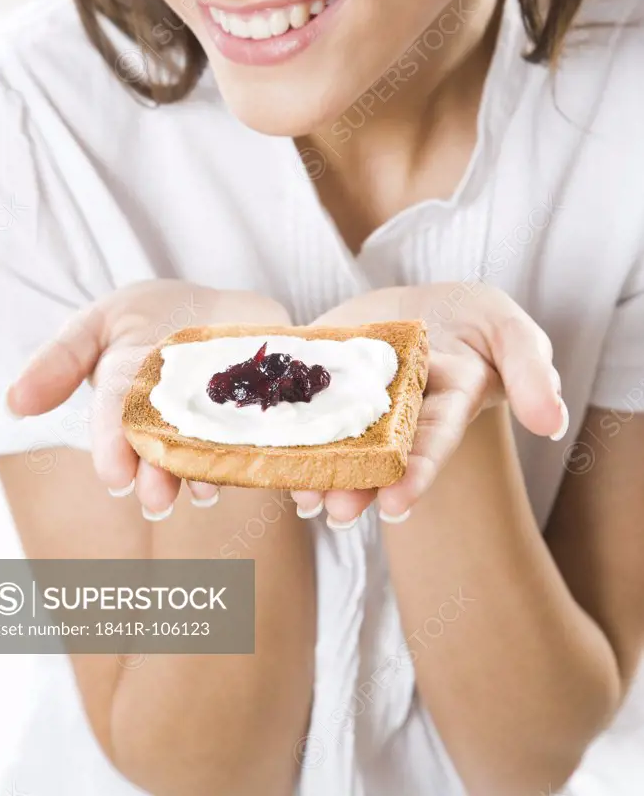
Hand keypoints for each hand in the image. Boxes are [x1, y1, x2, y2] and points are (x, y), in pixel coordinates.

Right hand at [5, 280, 291, 518]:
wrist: (215, 303)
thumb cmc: (150, 317)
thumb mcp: (97, 324)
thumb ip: (60, 360)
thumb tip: (16, 402)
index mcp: (132, 401)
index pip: (119, 424)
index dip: (116, 448)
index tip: (115, 475)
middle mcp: (178, 418)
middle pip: (167, 450)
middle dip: (161, 476)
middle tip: (157, 500)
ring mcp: (225, 413)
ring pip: (218, 448)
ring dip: (211, 473)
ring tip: (207, 491)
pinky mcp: (272, 401)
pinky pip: (276, 426)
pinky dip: (280, 452)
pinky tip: (280, 473)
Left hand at [291, 283, 567, 526]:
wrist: (429, 301)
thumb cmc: (477, 322)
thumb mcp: (512, 332)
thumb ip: (532, 373)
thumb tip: (552, 422)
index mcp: (444, 408)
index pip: (431, 445)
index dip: (416, 475)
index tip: (396, 505)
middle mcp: (397, 414)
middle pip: (376, 455)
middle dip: (357, 486)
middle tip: (333, 512)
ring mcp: (356, 396)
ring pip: (334, 436)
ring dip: (316, 468)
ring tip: (297, 494)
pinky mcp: (322, 370)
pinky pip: (300, 395)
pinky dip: (282, 420)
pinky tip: (262, 444)